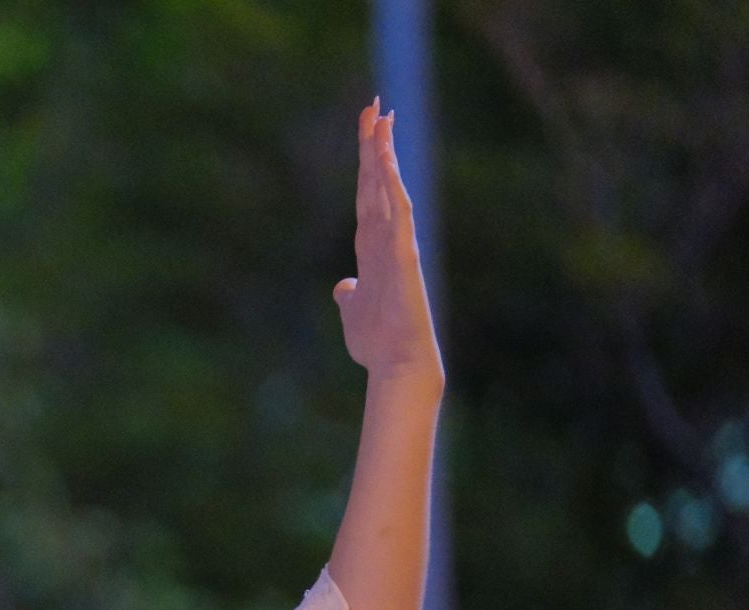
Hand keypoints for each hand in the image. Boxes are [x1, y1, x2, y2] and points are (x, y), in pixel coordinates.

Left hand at [332, 100, 443, 383]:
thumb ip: (350, 294)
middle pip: (377, 182)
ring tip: (381, 117)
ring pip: (389, 188)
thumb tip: (344, 287)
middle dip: (375, 144)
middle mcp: (386, 238)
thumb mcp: (353, 311)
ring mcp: (397, 244)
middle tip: (373, 106)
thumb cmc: (378, 341)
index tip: (366, 132)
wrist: (396, 364)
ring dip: (384, 154)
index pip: (367, 195)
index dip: (365, 164)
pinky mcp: (404, 254)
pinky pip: (399, 212)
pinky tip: (385, 159)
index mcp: (372, 247)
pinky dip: (392, 185)